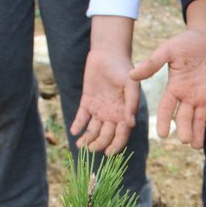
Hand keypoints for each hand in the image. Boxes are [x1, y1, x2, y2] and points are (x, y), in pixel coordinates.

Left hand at [71, 16, 140, 155]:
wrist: (108, 53)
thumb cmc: (124, 68)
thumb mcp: (131, 85)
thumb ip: (131, 104)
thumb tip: (131, 124)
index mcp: (124, 114)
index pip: (121, 135)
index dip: (116, 145)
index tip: (108, 153)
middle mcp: (112, 115)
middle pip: (105, 136)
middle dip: (99, 144)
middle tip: (91, 149)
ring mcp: (99, 110)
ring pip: (93, 130)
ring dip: (87, 139)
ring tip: (80, 145)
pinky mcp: (87, 102)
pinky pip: (82, 117)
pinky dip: (78, 125)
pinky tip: (74, 131)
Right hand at [130, 0, 205, 149]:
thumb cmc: (187, 41)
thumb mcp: (168, 50)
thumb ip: (152, 64)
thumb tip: (131, 75)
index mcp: (174, 88)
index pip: (166, 108)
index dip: (164, 121)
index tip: (162, 134)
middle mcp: (187, 97)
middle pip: (184, 117)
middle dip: (184, 129)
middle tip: (184, 140)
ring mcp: (204, 98)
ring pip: (200, 120)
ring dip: (198, 133)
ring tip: (196, 145)